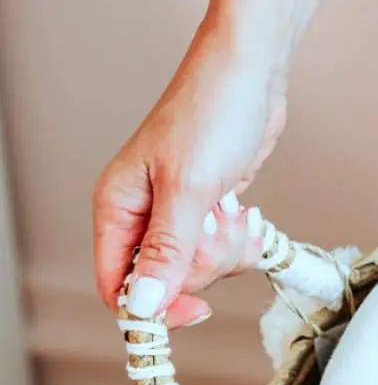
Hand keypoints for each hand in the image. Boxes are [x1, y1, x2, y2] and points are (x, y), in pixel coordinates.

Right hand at [93, 27, 286, 328]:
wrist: (252, 75)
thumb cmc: (212, 111)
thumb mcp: (188, 187)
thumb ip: (167, 250)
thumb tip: (144, 304)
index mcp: (118, 208)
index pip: (118, 285)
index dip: (154, 308)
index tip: (197, 309)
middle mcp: (144, 216)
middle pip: (168, 282)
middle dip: (205, 262)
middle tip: (218, 223)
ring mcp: (180, 214)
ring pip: (201, 269)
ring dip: (227, 248)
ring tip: (232, 208)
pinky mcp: (212, 210)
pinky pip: (225, 251)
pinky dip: (241, 240)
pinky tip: (245, 212)